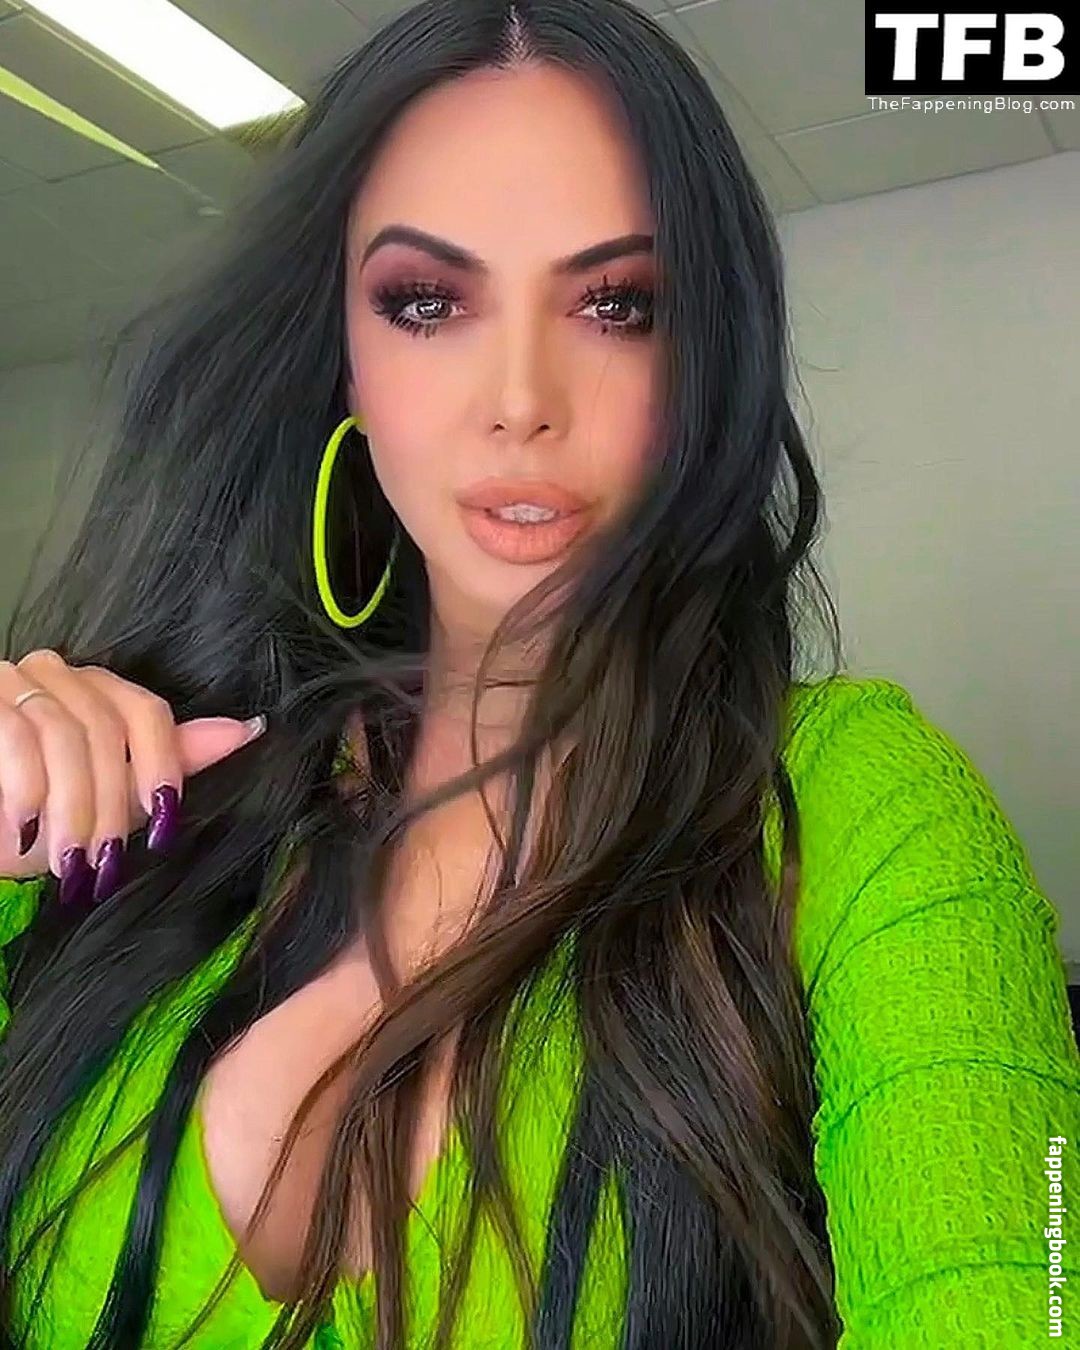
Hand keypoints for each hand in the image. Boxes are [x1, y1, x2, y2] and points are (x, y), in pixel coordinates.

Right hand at [0, 649, 266, 904]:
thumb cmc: (29, 819)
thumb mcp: (107, 801)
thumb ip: (168, 764)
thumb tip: (246, 731)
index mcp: (96, 691)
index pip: (147, 711)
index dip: (162, 765)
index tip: (164, 821)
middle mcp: (55, 673)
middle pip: (108, 727)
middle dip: (111, 805)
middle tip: (104, 862)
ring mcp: (10, 680)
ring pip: (65, 735)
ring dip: (72, 808)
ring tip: (66, 860)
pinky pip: (16, 736)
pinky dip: (26, 790)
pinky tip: (25, 830)